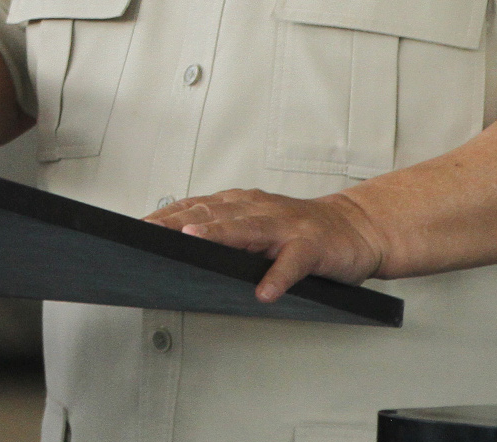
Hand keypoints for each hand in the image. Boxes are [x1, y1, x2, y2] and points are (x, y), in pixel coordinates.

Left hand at [147, 188, 391, 302]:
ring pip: (247, 229)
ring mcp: (286, 226)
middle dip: (179, 222)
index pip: (197, 207)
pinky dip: (278, 277)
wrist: (357, 228)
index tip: (138, 225)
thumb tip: (180, 247)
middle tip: (150, 232)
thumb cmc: (303, 231)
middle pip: (214, 214)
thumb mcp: (258, 226)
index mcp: (243, 204)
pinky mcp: (312, 246)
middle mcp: (260, 209)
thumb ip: (226, 234)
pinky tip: (265, 292)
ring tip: (193, 243)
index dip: (167, 214)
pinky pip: (293, 263)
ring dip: (219, 235)